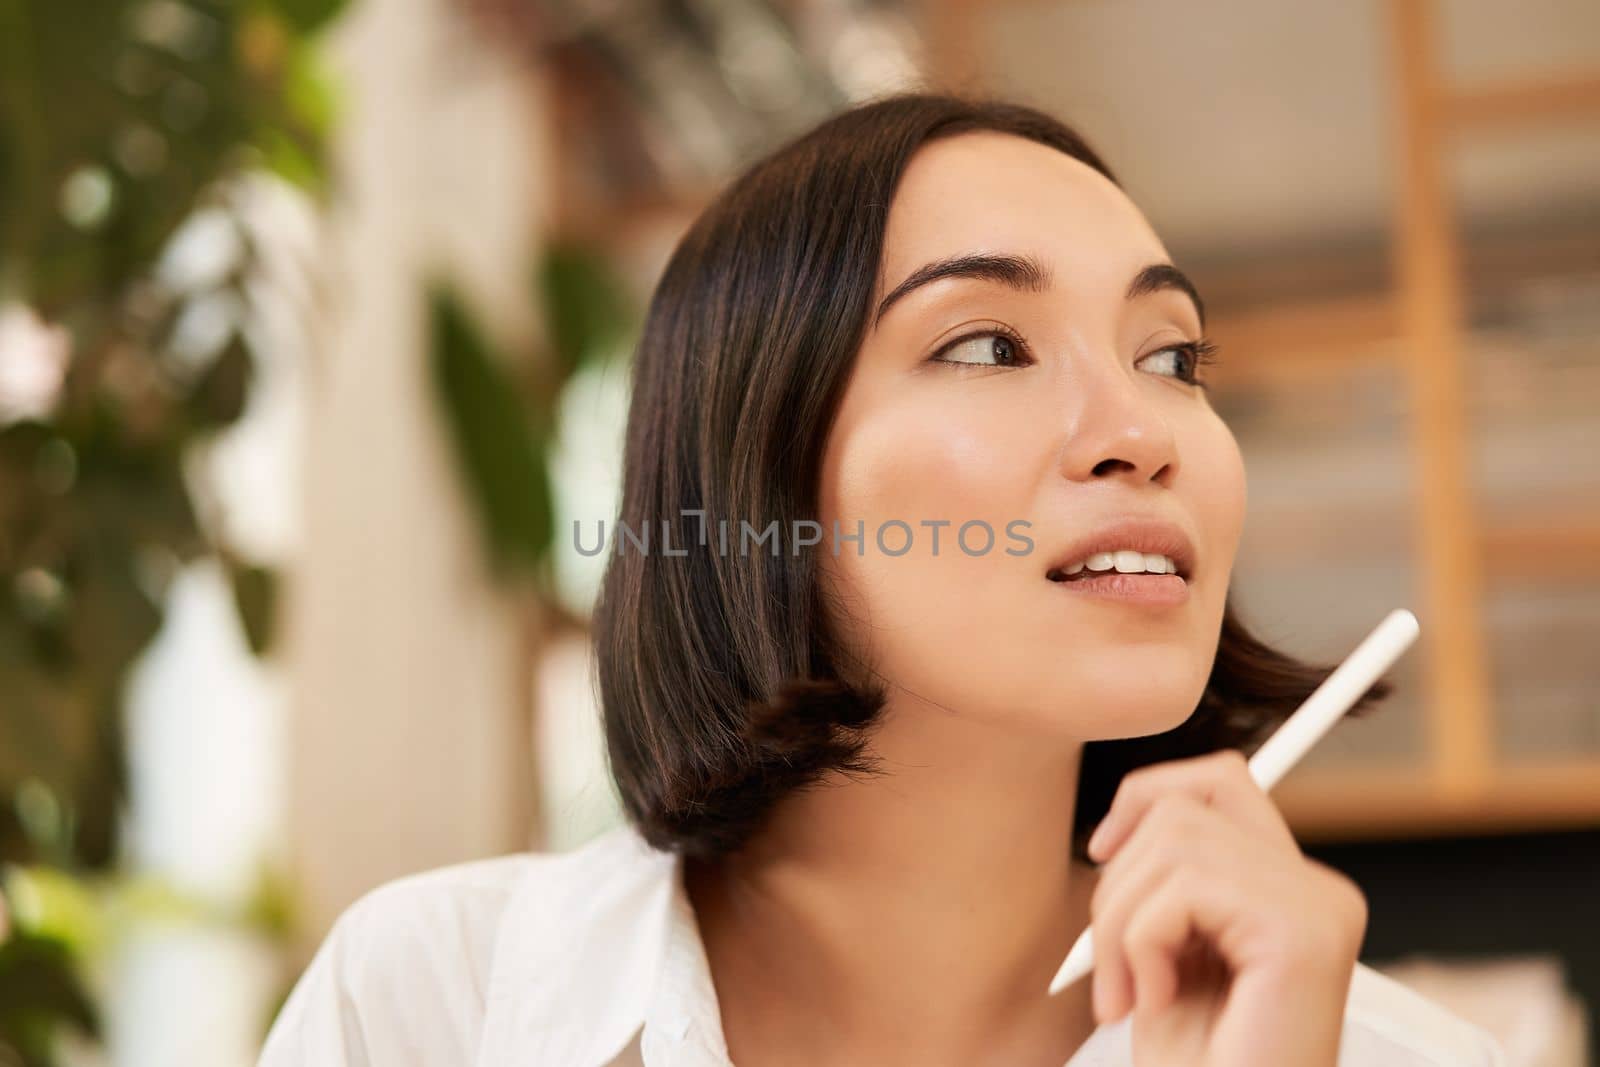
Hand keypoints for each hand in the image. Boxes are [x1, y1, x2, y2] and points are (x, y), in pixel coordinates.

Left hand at [1083, 748, 1366, 1066]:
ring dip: (1120, 924)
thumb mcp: (1167, 951)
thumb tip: (1123, 820)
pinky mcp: (1301, 933)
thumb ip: (1168, 879)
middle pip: (1182, 807)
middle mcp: (1320, 891)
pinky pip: (1182, 888)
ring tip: (1132, 994)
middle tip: (1114, 971)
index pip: (1219, 779)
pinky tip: (1157, 1003)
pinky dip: (1140, 945)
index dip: (1147, 795)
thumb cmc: (1195, 1063)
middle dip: (1117, 883)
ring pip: (1173, 841)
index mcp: (1293, 889)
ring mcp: (1319, 908)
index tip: (1102, 852)